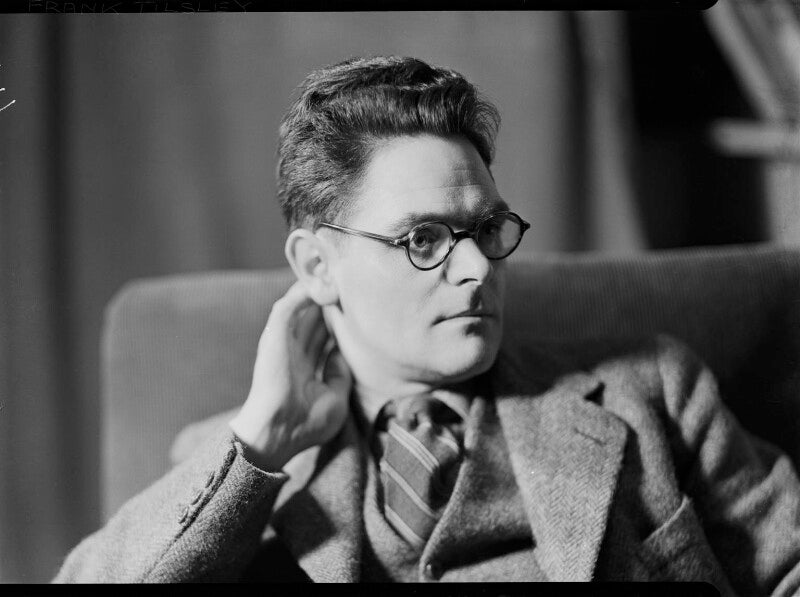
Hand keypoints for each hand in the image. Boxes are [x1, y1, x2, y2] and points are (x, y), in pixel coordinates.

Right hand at [229, 281, 351, 470]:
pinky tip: (317, 283)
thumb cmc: (306, 424)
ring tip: (331, 272)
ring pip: (299, 307)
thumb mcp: (335, 399)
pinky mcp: (274, 336)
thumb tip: (343, 353)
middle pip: (313, 318)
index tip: (355, 305)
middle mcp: (294, 352)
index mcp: (305, 368)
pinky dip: (300, 293)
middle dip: (328, 300)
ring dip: (314, 290)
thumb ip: (340, 374)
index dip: (337, 321)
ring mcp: (283, 343)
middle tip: (346, 280)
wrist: (278, 434)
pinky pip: (287, 307)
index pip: (323, 336)